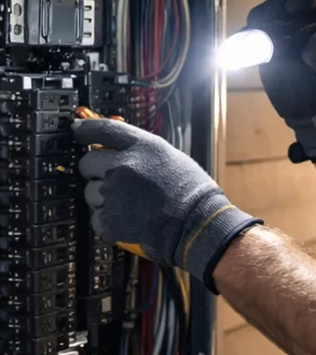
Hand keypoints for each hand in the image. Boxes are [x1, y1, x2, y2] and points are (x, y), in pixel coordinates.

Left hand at [74, 117, 261, 288]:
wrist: (199, 225)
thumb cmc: (192, 193)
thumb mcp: (170, 157)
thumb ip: (141, 151)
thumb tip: (115, 149)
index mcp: (142, 147)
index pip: (102, 129)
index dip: (85, 130)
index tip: (77, 132)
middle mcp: (124, 166)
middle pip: (87, 162)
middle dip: (95, 171)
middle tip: (115, 182)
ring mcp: (113, 193)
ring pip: (89, 192)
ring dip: (103, 198)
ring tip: (130, 205)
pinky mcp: (108, 220)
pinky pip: (96, 217)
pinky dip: (108, 220)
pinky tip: (129, 219)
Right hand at [248, 0, 315, 162]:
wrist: (314, 110)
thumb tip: (314, 40)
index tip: (296, 9)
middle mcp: (303, 17)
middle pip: (285, 0)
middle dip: (278, 9)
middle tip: (275, 27)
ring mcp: (282, 28)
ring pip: (265, 12)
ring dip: (261, 21)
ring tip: (263, 40)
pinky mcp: (264, 43)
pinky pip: (250, 32)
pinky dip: (246, 36)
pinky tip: (245, 46)